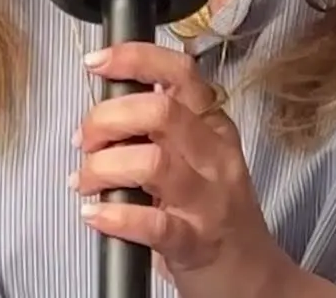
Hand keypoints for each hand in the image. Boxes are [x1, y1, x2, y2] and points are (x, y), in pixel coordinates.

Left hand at [71, 43, 297, 297]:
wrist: (252, 278)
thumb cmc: (212, 213)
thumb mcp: (197, 157)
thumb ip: (159, 128)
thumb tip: (104, 105)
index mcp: (213, 127)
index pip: (180, 73)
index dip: (134, 59)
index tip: (96, 63)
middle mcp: (215, 156)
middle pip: (159, 112)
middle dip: (106, 119)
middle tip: (83, 139)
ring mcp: (209, 200)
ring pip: (151, 162)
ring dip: (102, 168)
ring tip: (83, 181)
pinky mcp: (196, 242)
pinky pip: (153, 223)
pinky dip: (114, 217)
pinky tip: (94, 215)